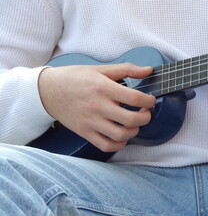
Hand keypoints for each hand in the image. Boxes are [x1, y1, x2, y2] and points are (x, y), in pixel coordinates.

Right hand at [38, 63, 155, 151]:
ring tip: (135, 124)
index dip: (149, 101)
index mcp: (103, 88)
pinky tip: (122, 136)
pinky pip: (106, 146)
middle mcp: (98, 106)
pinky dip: (119, 145)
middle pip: (131, 120)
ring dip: (134, 132)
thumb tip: (148, 70)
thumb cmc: (75, 78)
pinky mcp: (85, 133)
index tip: (150, 100)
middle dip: (146, 118)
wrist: (48, 91)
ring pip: (120, 135)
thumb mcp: (100, 69)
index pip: (135, 98)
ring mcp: (91, 122)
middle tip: (146, 113)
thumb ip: (126, 69)